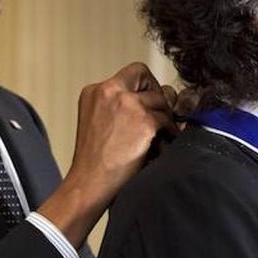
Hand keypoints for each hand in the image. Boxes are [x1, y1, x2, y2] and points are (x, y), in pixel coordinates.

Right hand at [37, 62, 176, 245]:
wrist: (89, 184)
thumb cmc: (95, 162)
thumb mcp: (98, 123)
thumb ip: (121, 106)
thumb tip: (162, 96)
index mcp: (95, 91)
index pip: (133, 73)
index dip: (147, 86)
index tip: (149, 103)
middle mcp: (109, 91)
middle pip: (148, 79)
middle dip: (158, 98)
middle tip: (159, 119)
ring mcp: (127, 104)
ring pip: (161, 101)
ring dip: (164, 119)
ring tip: (158, 138)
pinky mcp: (143, 120)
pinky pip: (167, 121)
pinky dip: (168, 134)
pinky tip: (160, 147)